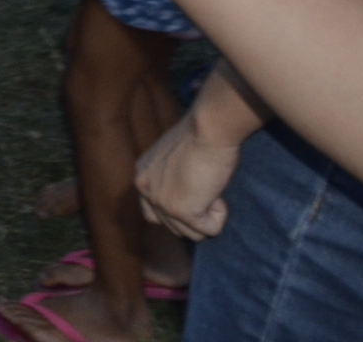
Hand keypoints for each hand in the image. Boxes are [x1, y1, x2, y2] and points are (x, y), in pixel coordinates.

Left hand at [136, 107, 240, 239]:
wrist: (208, 128)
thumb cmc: (200, 136)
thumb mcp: (174, 159)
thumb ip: (172, 181)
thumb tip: (187, 201)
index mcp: (141, 176)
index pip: (153, 213)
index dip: (180, 208)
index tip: (194, 190)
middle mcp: (145, 190)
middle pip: (173, 227)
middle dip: (195, 214)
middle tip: (205, 184)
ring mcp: (161, 203)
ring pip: (192, 233)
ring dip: (208, 215)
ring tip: (209, 186)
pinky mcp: (181, 211)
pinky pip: (210, 230)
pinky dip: (220, 216)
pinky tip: (216, 192)